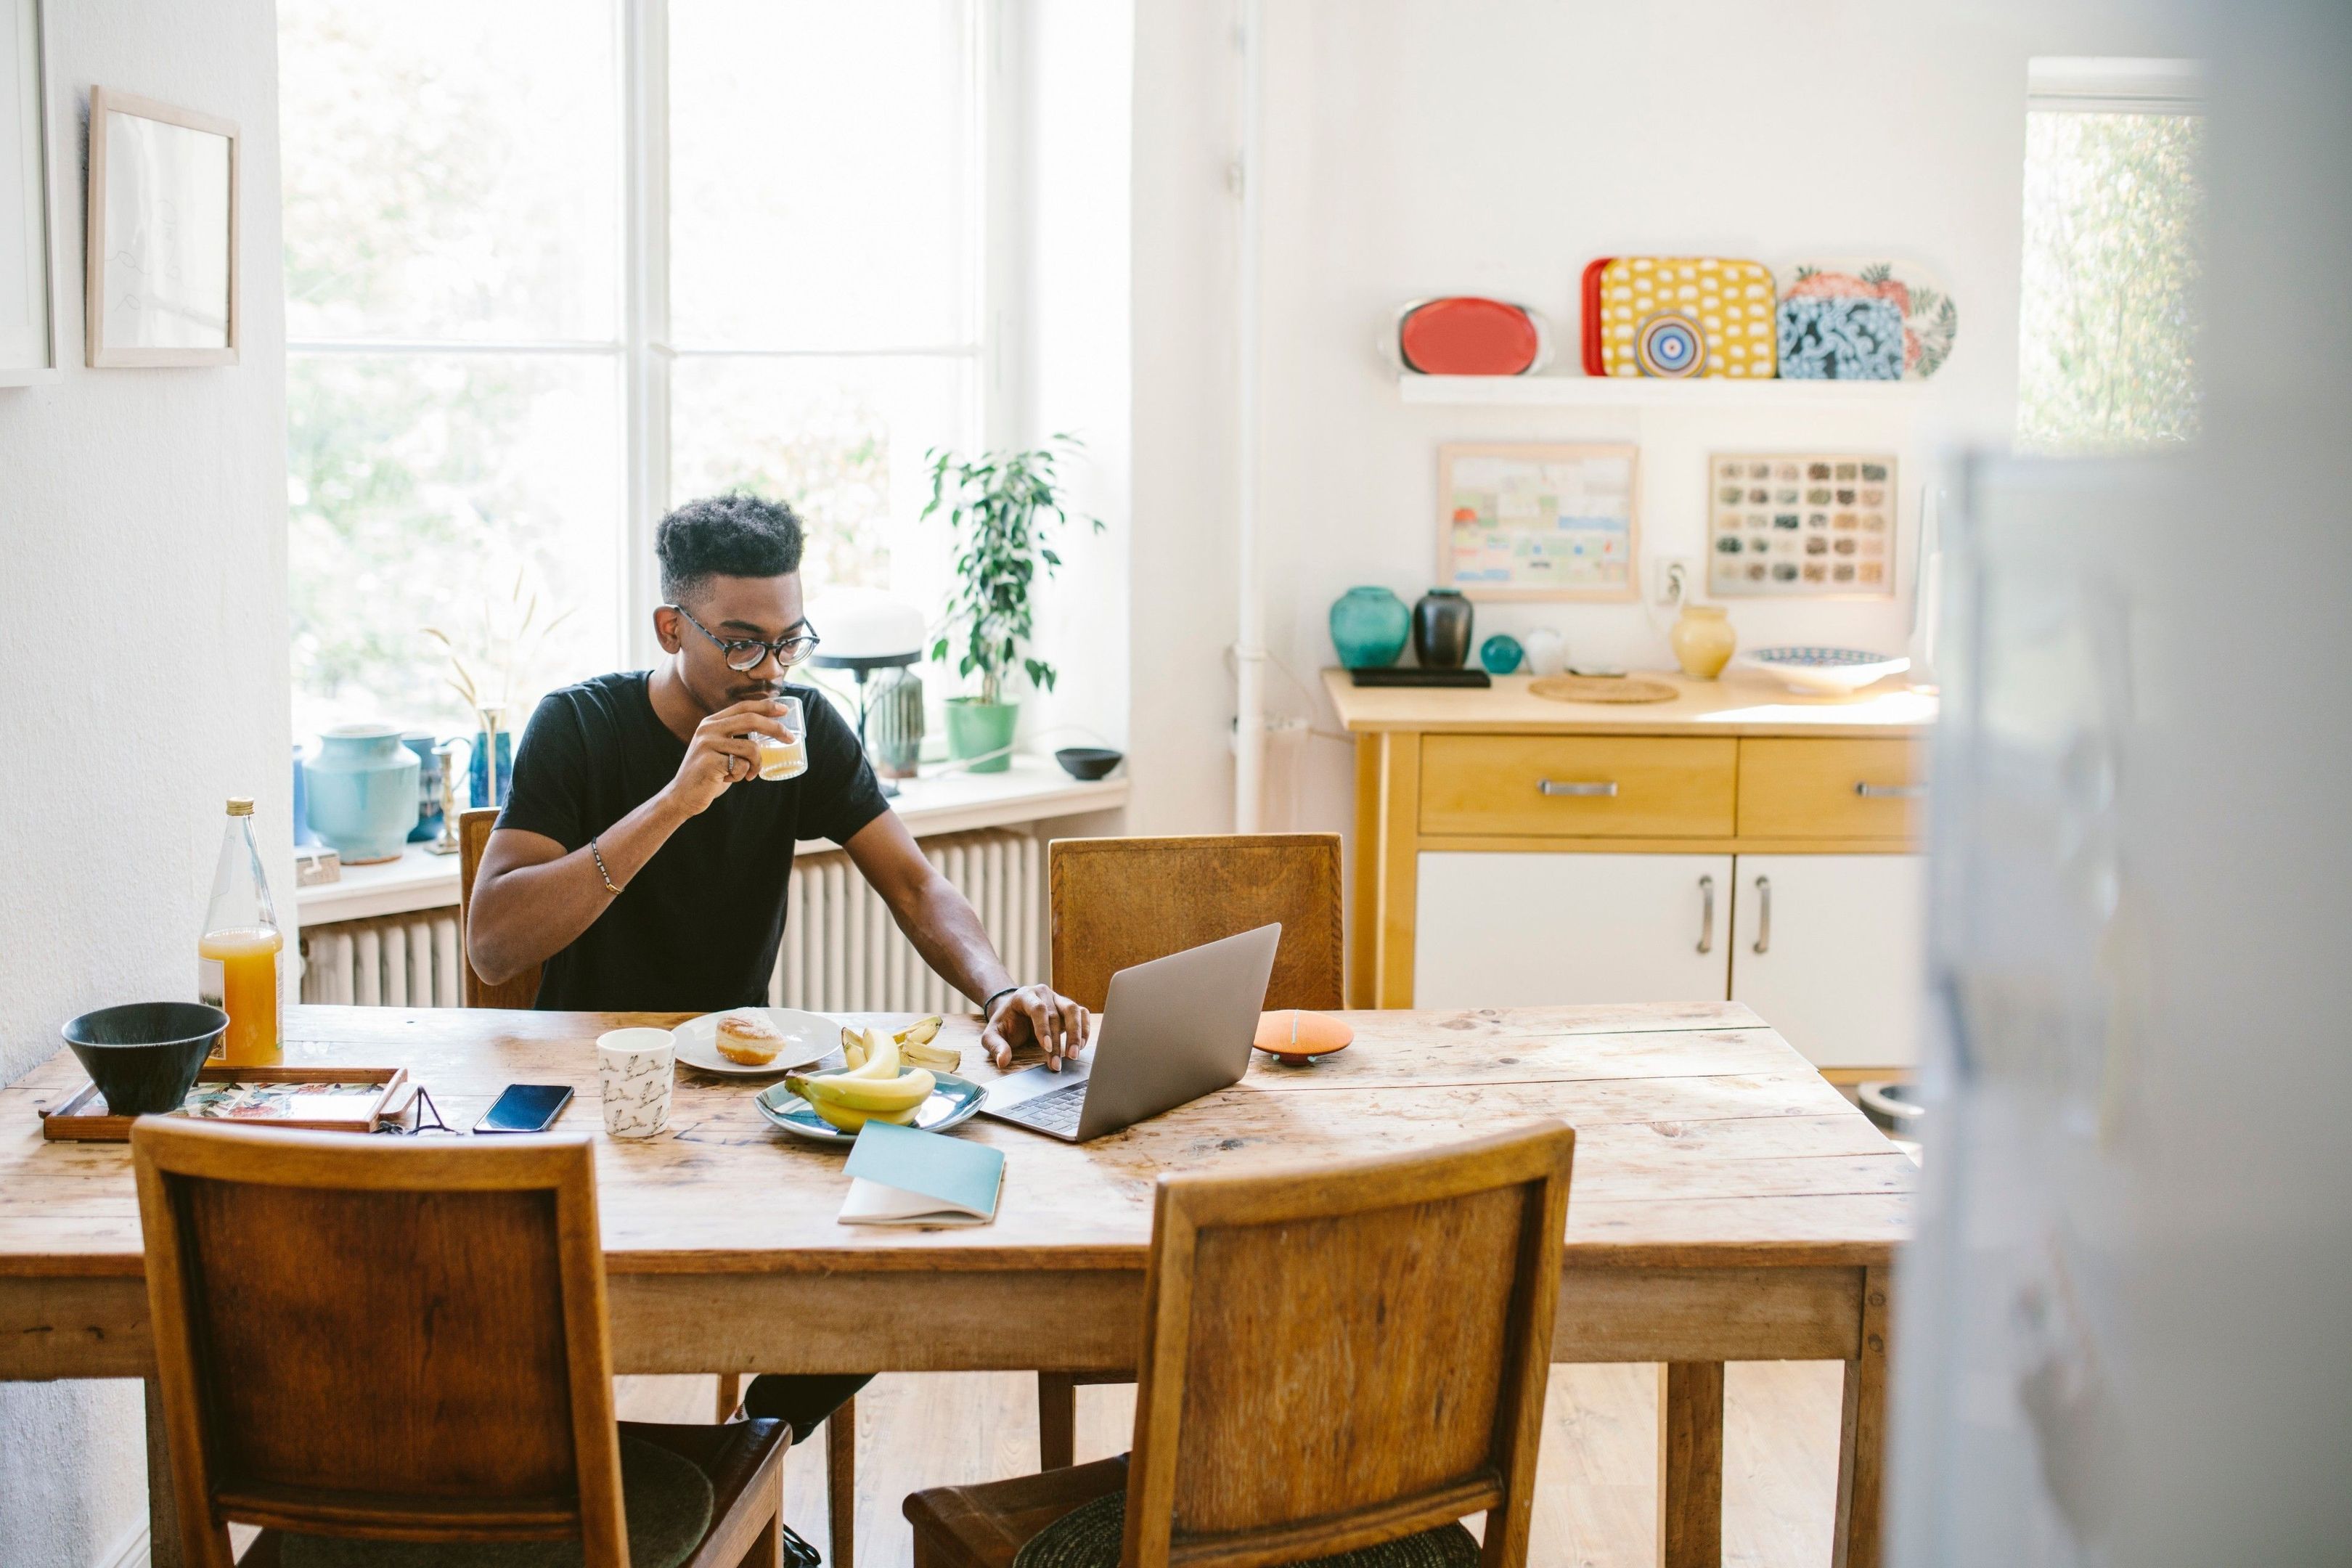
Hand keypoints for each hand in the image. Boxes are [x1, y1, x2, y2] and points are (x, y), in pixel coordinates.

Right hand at [665, 697, 789, 815]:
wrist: (682, 797)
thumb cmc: (709, 774)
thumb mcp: (720, 749)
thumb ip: (736, 738)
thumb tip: (770, 731)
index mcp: (711, 722)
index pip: (743, 707)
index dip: (766, 706)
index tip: (785, 710)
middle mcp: (708, 729)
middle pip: (751, 720)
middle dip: (775, 728)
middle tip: (790, 739)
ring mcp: (707, 744)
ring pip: (751, 748)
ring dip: (756, 765)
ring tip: (747, 775)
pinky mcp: (710, 761)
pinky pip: (743, 766)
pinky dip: (742, 776)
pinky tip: (729, 780)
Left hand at [981, 985, 1091, 1071]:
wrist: (1014, 1013)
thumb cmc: (1005, 1024)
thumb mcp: (992, 1034)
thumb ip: (996, 1046)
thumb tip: (1003, 1061)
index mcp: (1024, 996)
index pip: (1038, 1008)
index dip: (1043, 1028)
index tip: (1046, 1048)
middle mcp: (1043, 994)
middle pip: (1057, 1013)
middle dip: (1058, 1041)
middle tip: (1057, 1064)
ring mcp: (1058, 999)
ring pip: (1074, 1010)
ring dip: (1076, 1033)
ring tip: (1073, 1055)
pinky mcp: (1067, 1008)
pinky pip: (1082, 1014)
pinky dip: (1085, 1029)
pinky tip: (1081, 1046)